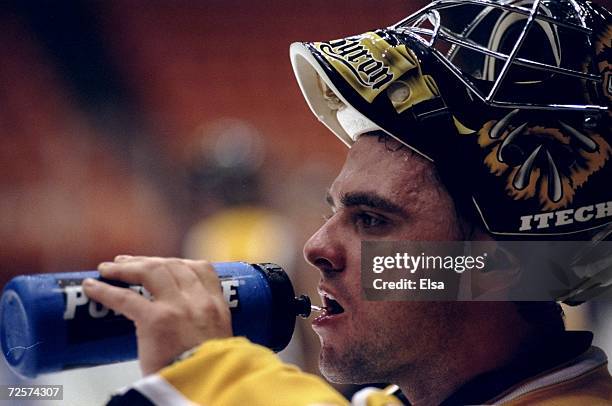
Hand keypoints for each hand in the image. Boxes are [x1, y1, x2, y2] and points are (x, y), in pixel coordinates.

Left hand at [82, 255, 231, 375]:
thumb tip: (181, 340)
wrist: (207, 392)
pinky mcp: (156, 321)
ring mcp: (178, 308)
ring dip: (126, 267)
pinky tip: (91, 287)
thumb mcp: (217, 346)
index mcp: (218, 308)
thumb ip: (203, 334)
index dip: (178, 262)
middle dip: (147, 261)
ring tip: (108, 269)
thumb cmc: (208, 378)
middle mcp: (200, 301)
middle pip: (172, 265)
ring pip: (151, 271)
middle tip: (126, 262)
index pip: (202, 269)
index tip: (162, 264)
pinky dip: (105, 290)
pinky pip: (125, 298)